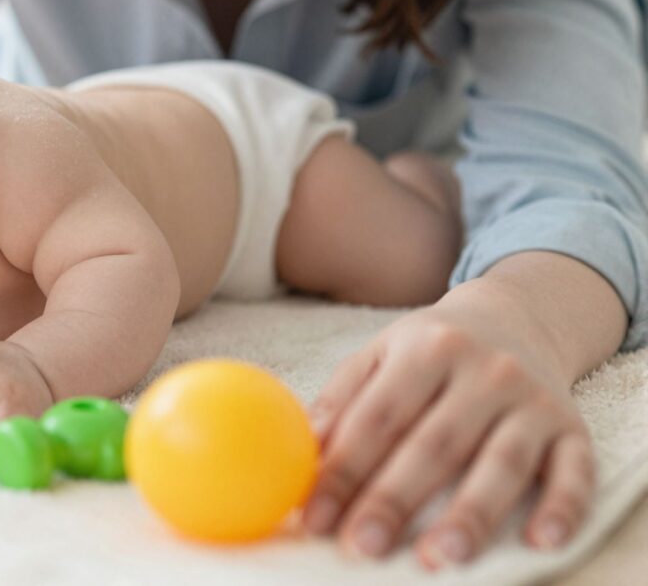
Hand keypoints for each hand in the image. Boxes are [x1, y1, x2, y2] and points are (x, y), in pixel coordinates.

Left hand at [303, 301, 593, 567]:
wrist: (515, 317)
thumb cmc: (431, 349)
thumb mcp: (380, 354)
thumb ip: (341, 399)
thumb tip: (300, 451)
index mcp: (425, 349)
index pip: (377, 417)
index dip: (343, 469)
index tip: (315, 517)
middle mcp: (483, 370)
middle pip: (434, 444)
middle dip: (394, 499)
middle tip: (361, 547)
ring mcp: (531, 399)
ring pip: (502, 462)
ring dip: (471, 514)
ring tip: (438, 557)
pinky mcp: (573, 427)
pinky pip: (574, 471)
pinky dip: (562, 507)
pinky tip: (540, 543)